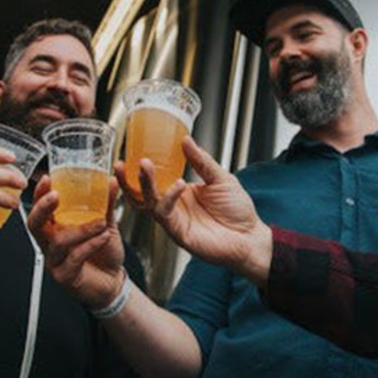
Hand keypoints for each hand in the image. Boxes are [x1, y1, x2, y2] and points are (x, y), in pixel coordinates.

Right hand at [28, 175, 126, 308]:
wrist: (114, 281)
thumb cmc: (104, 254)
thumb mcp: (106, 224)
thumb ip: (106, 204)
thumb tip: (110, 181)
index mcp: (55, 229)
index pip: (40, 210)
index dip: (39, 194)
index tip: (47, 179)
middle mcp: (50, 244)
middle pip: (35, 225)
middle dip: (42, 208)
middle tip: (55, 196)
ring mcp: (55, 262)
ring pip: (58, 241)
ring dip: (81, 229)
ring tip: (101, 223)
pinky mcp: (64, 277)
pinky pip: (74, 257)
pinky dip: (90, 244)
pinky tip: (103, 238)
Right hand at [132, 136, 272, 285]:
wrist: (250, 237)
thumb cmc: (237, 212)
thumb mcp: (220, 178)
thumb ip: (201, 161)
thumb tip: (186, 141)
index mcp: (180, 192)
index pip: (155, 179)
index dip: (141, 169)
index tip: (134, 152)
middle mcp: (174, 206)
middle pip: (143, 193)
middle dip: (131, 178)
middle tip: (127, 162)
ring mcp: (175, 220)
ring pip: (149, 202)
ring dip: (145, 184)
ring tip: (145, 166)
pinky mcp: (178, 232)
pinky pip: (166, 214)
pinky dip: (169, 198)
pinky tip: (179, 185)